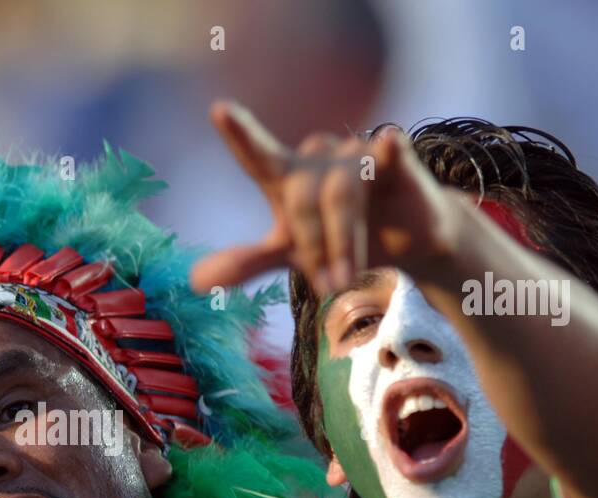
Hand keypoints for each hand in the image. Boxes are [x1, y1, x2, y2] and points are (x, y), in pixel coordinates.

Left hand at [190, 100, 469, 295]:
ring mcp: (357, 153)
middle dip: (313, 248)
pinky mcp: (397, 156)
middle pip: (302, 199)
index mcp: (288, 178)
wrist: (406, 243)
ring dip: (343, 243)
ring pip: (340, 195)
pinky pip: (388, 149)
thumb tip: (192, 281)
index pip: (258, 155)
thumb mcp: (289, 254)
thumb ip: (248, 262)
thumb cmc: (337, 241)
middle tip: (328, 287)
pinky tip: (386, 144)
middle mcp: (319, 157)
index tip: (219, 110)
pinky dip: (386, 150)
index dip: (240, 134)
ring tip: (348, 278)